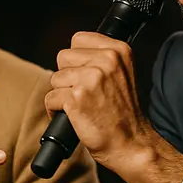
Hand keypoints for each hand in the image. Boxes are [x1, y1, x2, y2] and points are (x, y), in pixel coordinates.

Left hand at [44, 31, 152, 168]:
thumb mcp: (122, 74)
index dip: (77, 60)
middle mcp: (107, 60)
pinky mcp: (77, 97)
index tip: (86, 76)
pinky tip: (74, 118)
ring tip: (82, 107)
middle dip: (68, 77)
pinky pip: (50, 98)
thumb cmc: (123, 114)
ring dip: (62, 95)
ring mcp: (91, 78)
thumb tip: (72, 53)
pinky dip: (55, 111)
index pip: (78, 39)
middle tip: (85, 94)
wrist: (131, 143)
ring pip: (55, 78)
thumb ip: (100, 58)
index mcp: (118, 50)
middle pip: (63, 57)